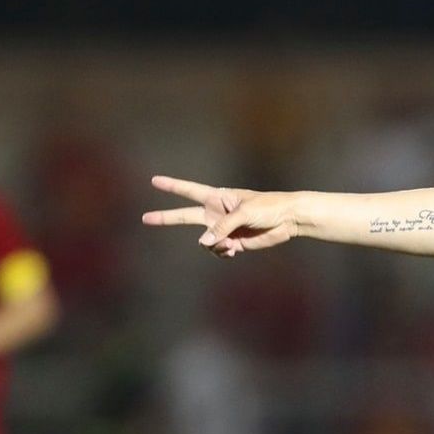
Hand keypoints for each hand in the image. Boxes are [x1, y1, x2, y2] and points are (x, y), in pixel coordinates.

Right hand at [142, 176, 298, 256]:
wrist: (287, 220)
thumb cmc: (268, 207)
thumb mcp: (244, 213)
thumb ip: (222, 227)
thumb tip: (204, 242)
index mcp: (217, 197)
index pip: (189, 191)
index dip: (172, 186)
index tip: (155, 180)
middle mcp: (216, 213)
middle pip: (184, 216)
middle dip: (166, 218)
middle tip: (145, 218)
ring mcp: (223, 229)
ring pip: (204, 241)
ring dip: (213, 244)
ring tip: (229, 243)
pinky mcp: (233, 243)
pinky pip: (217, 251)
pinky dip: (222, 252)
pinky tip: (233, 249)